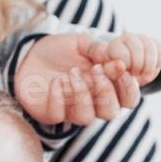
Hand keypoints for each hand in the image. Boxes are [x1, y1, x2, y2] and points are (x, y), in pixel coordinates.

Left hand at [15, 33, 160, 126]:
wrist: (30, 53)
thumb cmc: (62, 50)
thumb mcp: (83, 44)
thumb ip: (100, 51)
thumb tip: (119, 61)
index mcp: (108, 87)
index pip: (129, 98)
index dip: (129, 88)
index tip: (120, 68)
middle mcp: (93, 103)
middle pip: (111, 112)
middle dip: (105, 91)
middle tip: (94, 69)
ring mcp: (72, 110)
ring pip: (86, 118)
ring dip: (81, 94)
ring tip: (71, 73)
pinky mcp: (50, 113)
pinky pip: (58, 115)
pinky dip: (58, 97)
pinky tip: (56, 81)